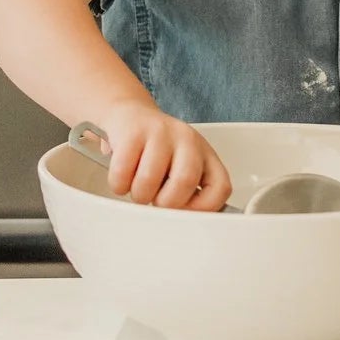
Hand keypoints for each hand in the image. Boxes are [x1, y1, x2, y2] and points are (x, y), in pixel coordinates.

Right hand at [93, 104, 231, 210]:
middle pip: (184, 182)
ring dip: (139, 194)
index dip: (204, 208)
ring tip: (138, 187)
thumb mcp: (180, 166)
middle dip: (165, 202)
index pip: (220, 187)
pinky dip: (119, 184)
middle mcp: (187, 140)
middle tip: (156, 200)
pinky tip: (123, 177)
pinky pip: (122, 172)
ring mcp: (160, 133)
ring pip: (148, 180)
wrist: (129, 114)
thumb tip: (187, 225)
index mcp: (204, 153)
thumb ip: (189, 192)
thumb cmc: (155, 150)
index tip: (185, 212)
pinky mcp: (132, 132)